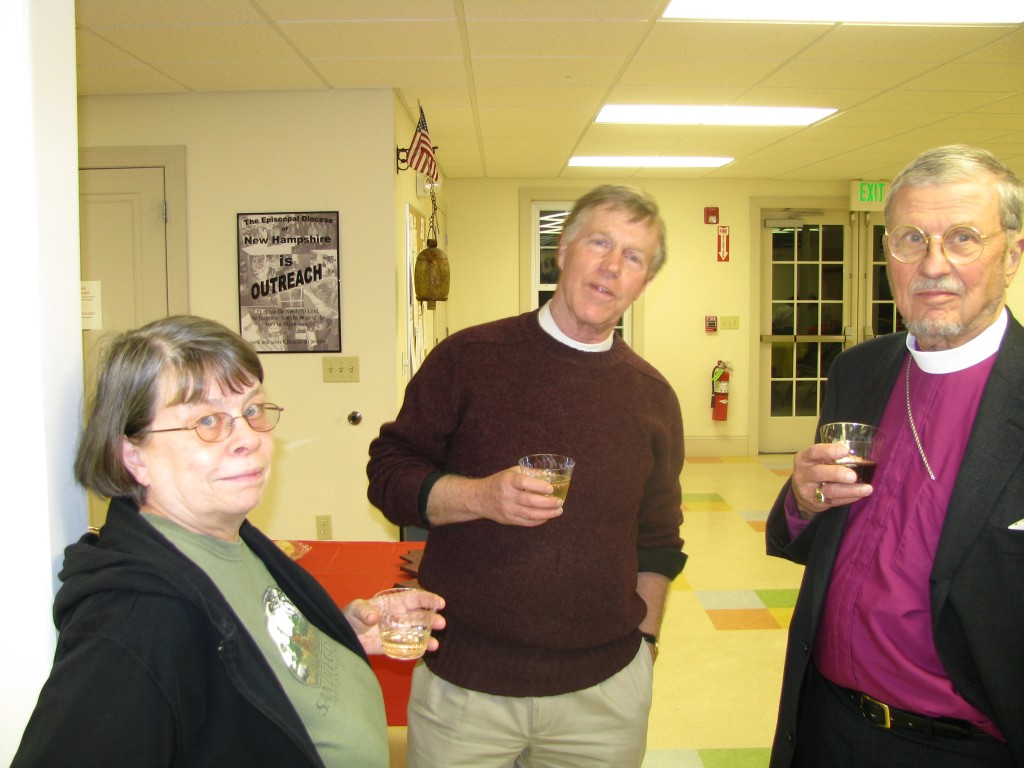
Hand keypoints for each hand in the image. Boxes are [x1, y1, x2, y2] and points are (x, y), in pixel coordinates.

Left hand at [343, 592, 446, 655]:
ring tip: (435, 645)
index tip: (440, 603)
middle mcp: (399, 617)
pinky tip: (423, 653)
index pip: (415, 599)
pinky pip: (406, 649)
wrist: (343, 635)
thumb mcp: (355, 609)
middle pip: (419, 617)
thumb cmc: (350, 616)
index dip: (428, 599)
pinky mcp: (391, 646)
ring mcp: (397, 632)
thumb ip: (364, 611)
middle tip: (441, 624)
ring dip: (427, 638)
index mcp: (394, 603)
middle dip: (431, 620)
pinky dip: (415, 651)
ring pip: (416, 634)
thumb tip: (374, 617)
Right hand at [428, 467, 564, 526]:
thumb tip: (550, 475)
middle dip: (548, 502)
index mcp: (508, 481)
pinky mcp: (508, 519)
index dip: (538, 485)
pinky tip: (547, 516)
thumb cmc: (499, 482)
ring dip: (547, 513)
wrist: (479, 498)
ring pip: (530, 514)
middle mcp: (507, 495)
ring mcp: (508, 509)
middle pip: (530, 501)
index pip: (524, 483)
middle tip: (560, 501)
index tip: (550, 488)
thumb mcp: (511, 473)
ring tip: (558, 511)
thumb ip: (529, 473)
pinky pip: (526, 522)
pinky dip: (539, 520)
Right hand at [792, 442, 873, 517]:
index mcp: (804, 459)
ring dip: (850, 490)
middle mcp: (804, 474)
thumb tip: (857, 457)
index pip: (814, 452)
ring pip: (829, 491)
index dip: (829, 451)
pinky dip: (850, 498)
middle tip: (853, 476)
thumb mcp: (816, 460)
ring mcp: (809, 491)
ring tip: (867, 489)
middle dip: (837, 474)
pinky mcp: (817, 503)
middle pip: (819, 473)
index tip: (845, 450)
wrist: (800, 493)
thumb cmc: (814, 469)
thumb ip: (831, 457)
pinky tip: (861, 494)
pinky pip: (836, 501)